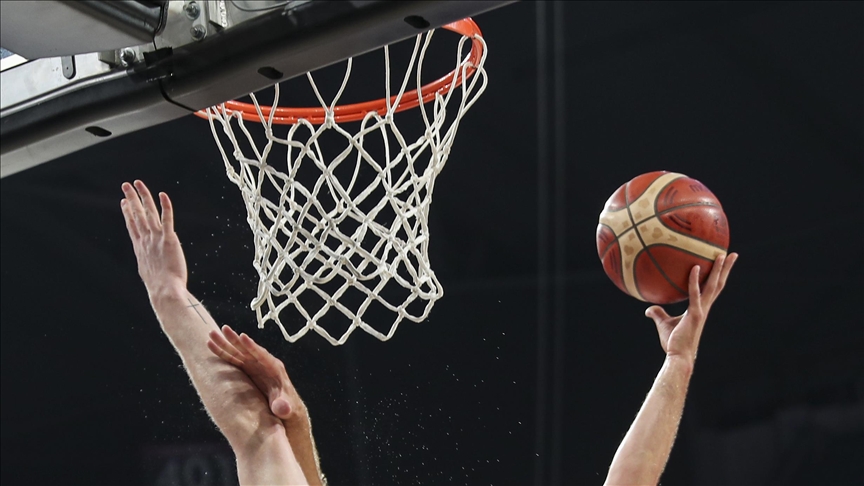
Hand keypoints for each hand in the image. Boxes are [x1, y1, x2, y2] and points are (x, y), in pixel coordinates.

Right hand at [121, 181, 186, 297]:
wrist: (164, 290)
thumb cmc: (159, 285)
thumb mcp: (148, 270)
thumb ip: (149, 261)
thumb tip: (149, 261)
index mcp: (140, 247)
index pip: (132, 224)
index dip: (128, 211)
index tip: (123, 201)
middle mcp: (146, 240)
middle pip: (137, 214)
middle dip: (131, 198)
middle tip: (126, 185)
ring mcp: (156, 238)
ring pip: (149, 213)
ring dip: (143, 196)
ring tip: (138, 184)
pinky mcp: (169, 239)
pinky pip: (167, 220)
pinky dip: (165, 206)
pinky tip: (163, 195)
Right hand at [207, 325, 306, 422]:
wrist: (283, 405)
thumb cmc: (286, 405)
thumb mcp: (286, 407)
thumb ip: (283, 406)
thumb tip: (282, 409)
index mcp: (274, 368)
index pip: (262, 355)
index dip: (252, 347)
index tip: (243, 336)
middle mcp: (263, 363)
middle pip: (247, 349)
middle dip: (235, 339)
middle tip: (223, 328)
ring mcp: (254, 365)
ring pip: (238, 352)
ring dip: (225, 343)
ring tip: (212, 334)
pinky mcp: (247, 369)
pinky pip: (233, 359)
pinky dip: (223, 353)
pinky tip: (212, 346)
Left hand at [645, 252, 737, 363]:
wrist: (678, 357)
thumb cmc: (673, 342)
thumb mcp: (663, 324)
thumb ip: (657, 313)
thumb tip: (648, 308)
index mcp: (701, 308)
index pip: (712, 288)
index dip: (719, 276)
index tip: (724, 263)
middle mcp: (704, 308)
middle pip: (718, 284)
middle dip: (726, 269)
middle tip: (732, 254)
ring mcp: (701, 310)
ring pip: (712, 286)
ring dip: (718, 269)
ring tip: (720, 254)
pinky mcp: (694, 315)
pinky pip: (694, 294)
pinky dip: (695, 280)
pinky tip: (695, 266)